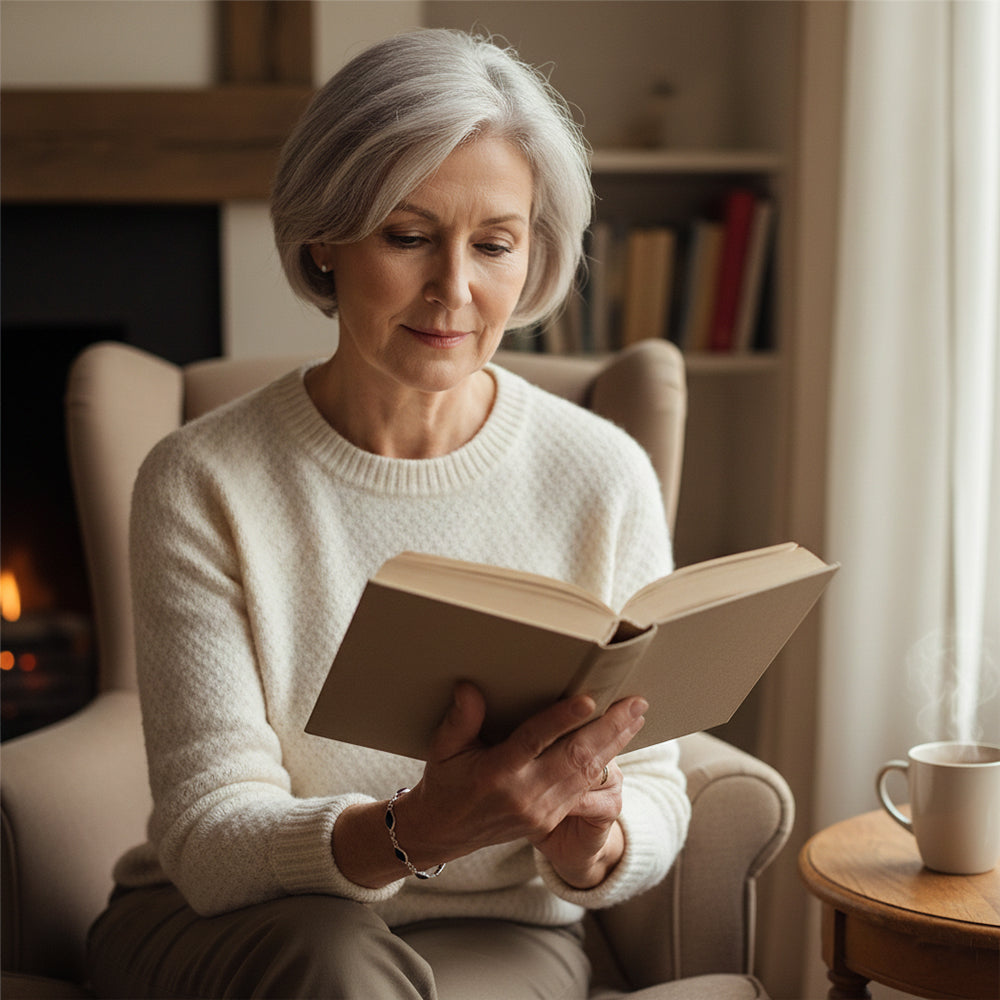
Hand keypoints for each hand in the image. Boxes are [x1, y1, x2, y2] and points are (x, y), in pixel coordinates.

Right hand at [396, 683, 646, 885]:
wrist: (443, 833)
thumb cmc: (444, 782)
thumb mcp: (443, 749)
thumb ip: (460, 719)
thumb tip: (470, 687)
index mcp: (495, 775)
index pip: (534, 742)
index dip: (562, 720)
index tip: (588, 700)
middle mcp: (524, 796)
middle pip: (575, 759)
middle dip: (609, 730)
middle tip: (635, 702)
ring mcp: (541, 812)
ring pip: (587, 774)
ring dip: (615, 744)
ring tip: (636, 716)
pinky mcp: (550, 820)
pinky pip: (584, 789)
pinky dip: (605, 764)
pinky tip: (618, 743)